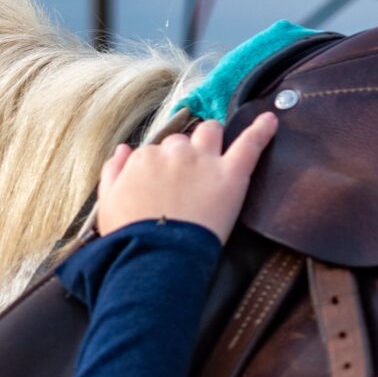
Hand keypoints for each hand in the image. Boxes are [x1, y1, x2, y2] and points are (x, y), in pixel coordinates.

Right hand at [96, 113, 278, 243]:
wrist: (155, 257)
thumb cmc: (129, 236)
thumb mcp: (106, 203)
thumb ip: (112, 172)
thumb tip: (123, 150)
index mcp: (143, 159)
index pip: (154, 151)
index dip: (160, 167)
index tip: (163, 184)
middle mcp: (173, 153)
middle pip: (182, 141)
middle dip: (184, 153)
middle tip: (187, 179)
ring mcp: (203, 161)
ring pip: (210, 131)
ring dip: (212, 137)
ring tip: (216, 151)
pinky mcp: (231, 174)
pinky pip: (250, 143)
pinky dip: (262, 130)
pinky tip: (271, 119)